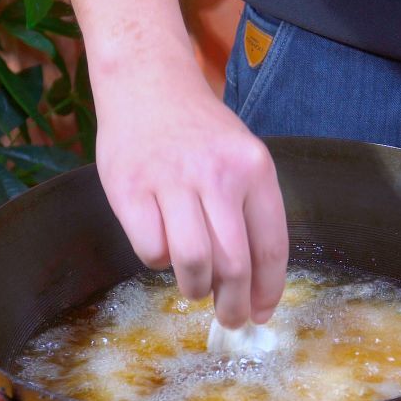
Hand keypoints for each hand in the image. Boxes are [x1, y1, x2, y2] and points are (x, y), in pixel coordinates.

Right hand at [95, 86, 287, 327]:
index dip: (268, 290)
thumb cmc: (197, 130)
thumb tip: (251, 283)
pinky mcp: (130, 189)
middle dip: (233, 305)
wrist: (147, 81)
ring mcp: (171, 181)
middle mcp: (216, 175)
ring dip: (195, 289)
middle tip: (228, 319)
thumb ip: (249, 212)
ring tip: (194, 286)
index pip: (271, 246)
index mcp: (253, 169)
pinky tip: (161, 244)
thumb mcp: (239, 157)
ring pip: (193, 263)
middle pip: (234, 265)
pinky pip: (151, 250)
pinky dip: (158, 261)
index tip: (261, 314)